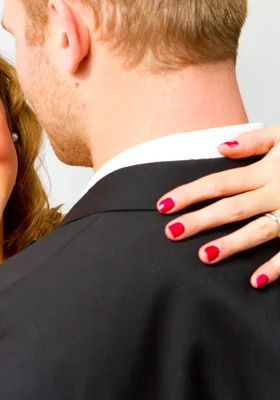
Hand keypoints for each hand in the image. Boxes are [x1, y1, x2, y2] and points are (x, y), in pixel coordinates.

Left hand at [156, 125, 279, 287]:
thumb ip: (256, 140)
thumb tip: (220, 147)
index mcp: (267, 170)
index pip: (219, 183)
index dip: (190, 193)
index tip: (163, 205)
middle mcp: (277, 191)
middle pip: (232, 207)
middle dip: (200, 220)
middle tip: (171, 232)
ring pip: (259, 230)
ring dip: (233, 244)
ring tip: (205, 255)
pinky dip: (277, 266)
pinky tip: (256, 281)